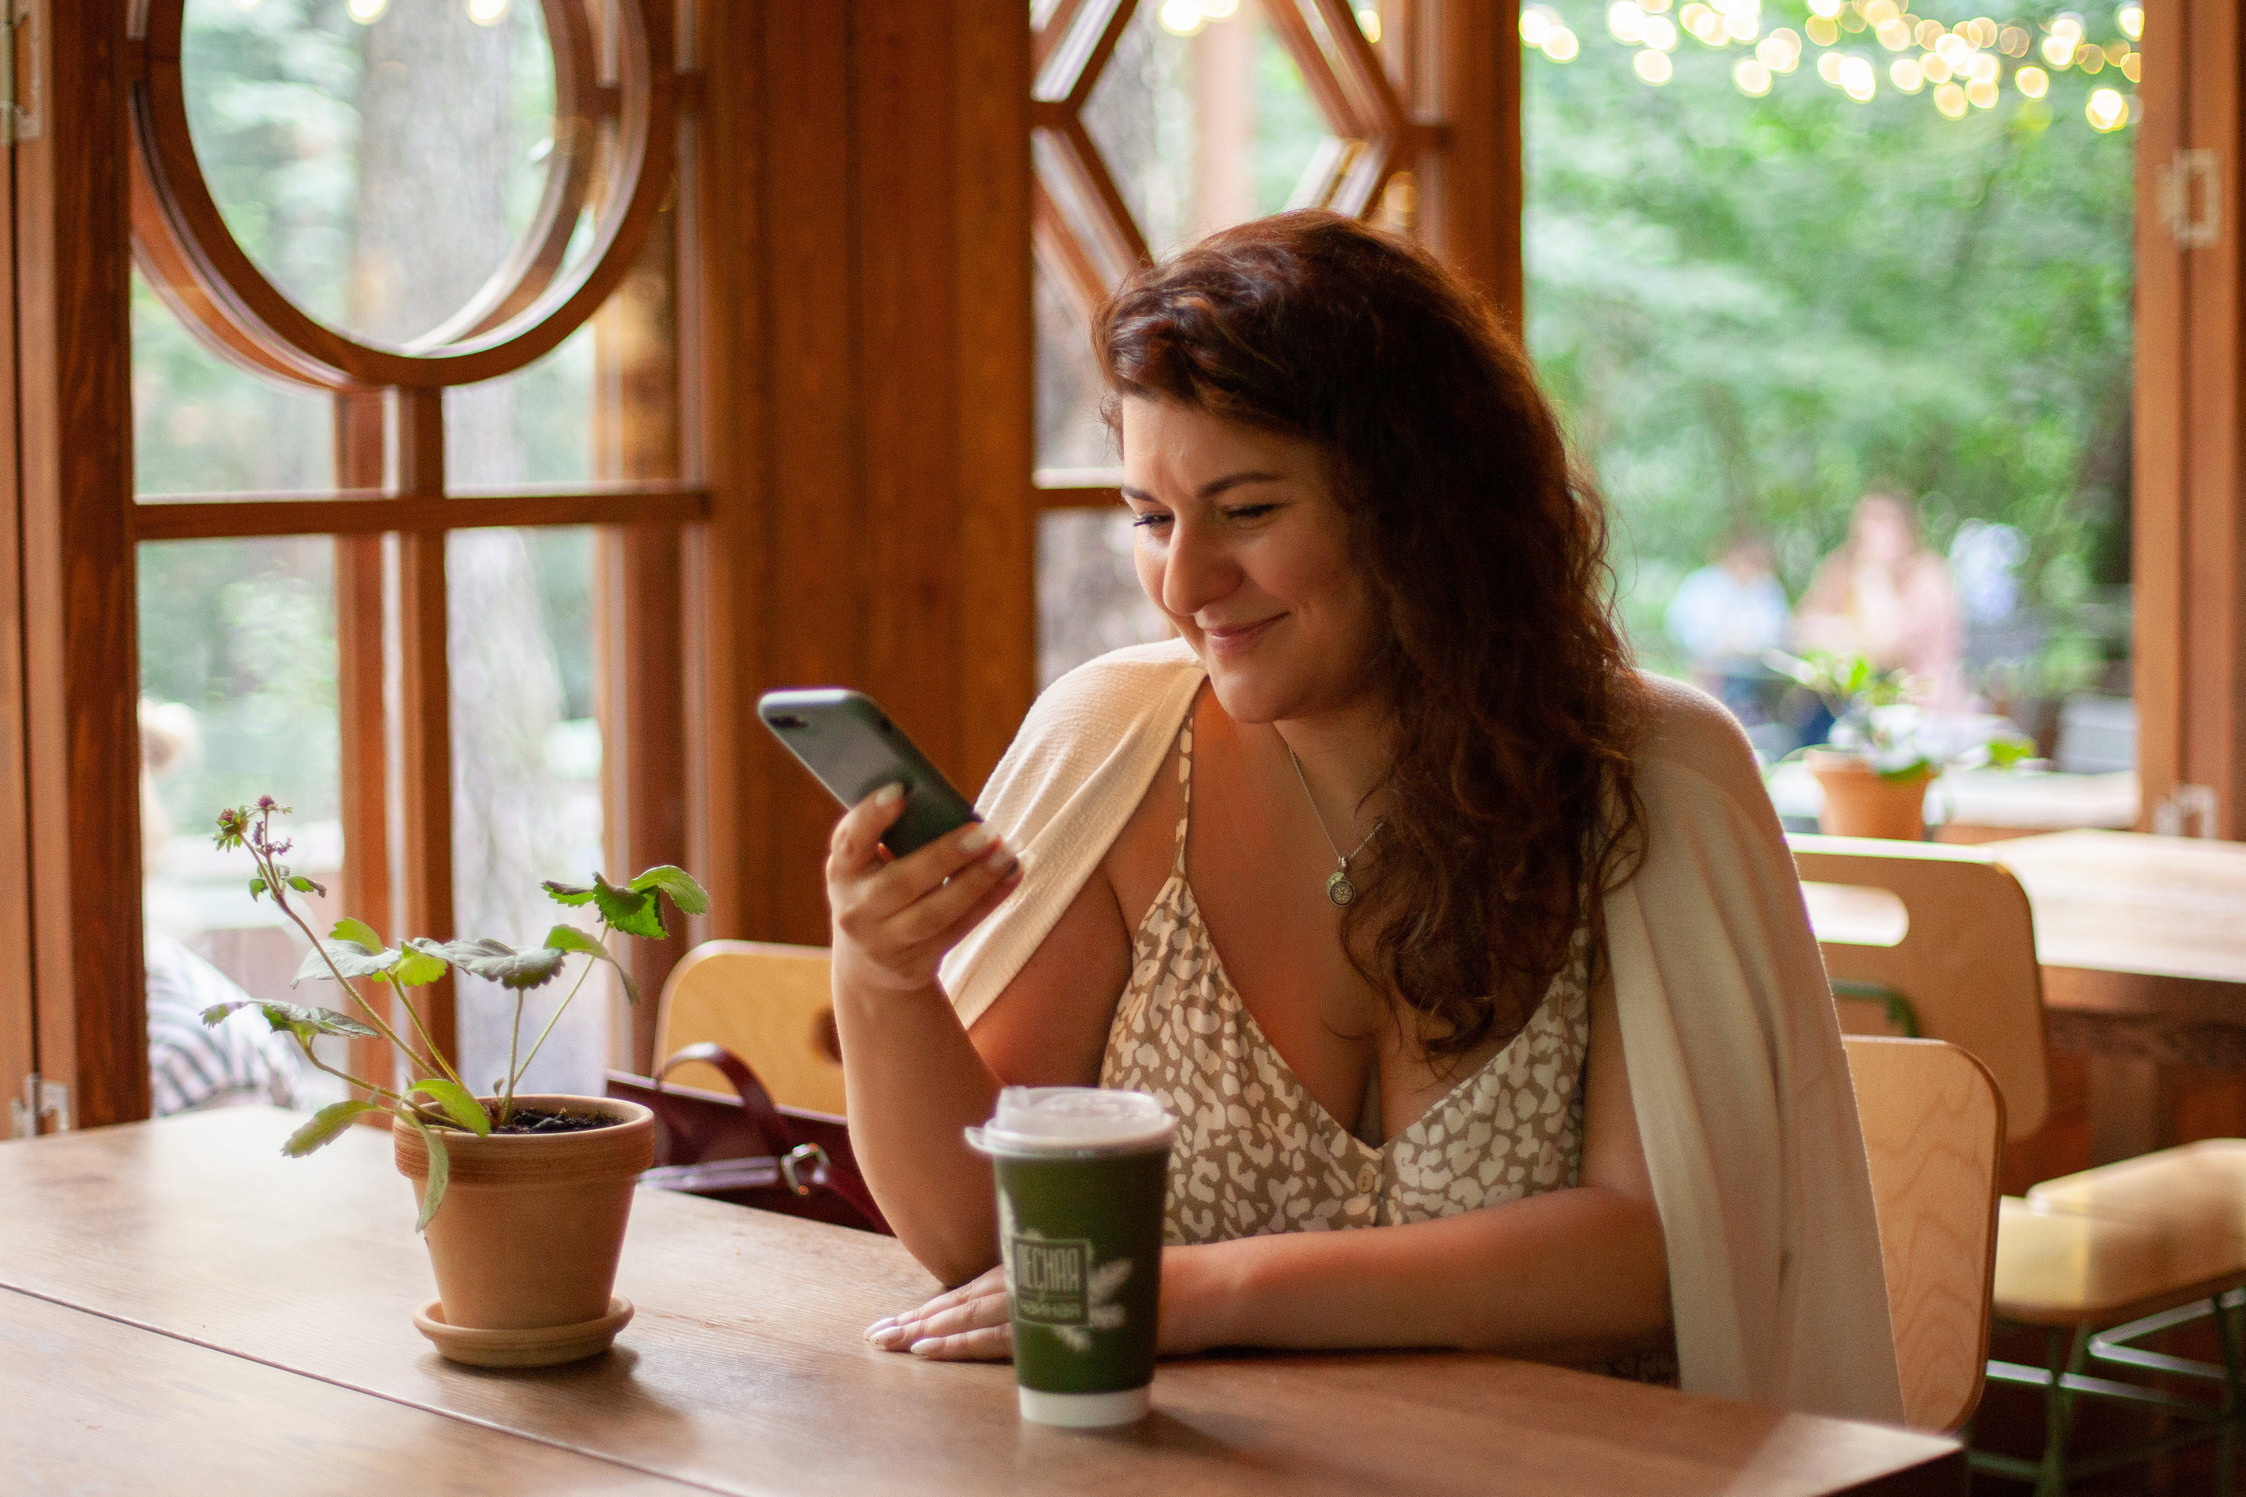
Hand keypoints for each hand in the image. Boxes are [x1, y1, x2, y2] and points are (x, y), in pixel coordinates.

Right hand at [827, 787, 1021, 995]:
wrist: (868, 966)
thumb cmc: (876, 891)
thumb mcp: (867, 866)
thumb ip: (891, 838)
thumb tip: (945, 807)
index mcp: (841, 872)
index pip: (850, 843)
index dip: (871, 816)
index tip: (901, 791)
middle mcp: (856, 910)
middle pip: (901, 884)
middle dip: (944, 856)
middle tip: (984, 833)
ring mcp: (884, 942)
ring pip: (934, 914)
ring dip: (975, 882)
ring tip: (1005, 854)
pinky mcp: (915, 963)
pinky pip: (958, 930)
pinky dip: (988, 901)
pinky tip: (1011, 875)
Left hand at [865, 1248, 1236, 1360]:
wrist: (1208, 1287)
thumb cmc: (1167, 1282)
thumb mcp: (1112, 1272)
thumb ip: (1075, 1279)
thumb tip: (1048, 1298)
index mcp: (1054, 1262)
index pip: (981, 1283)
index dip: (941, 1302)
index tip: (904, 1318)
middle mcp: (1046, 1274)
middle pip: (967, 1298)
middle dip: (919, 1319)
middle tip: (877, 1335)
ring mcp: (1053, 1297)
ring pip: (973, 1315)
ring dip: (928, 1330)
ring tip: (891, 1343)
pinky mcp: (1065, 1324)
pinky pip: (1002, 1336)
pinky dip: (963, 1343)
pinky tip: (932, 1350)